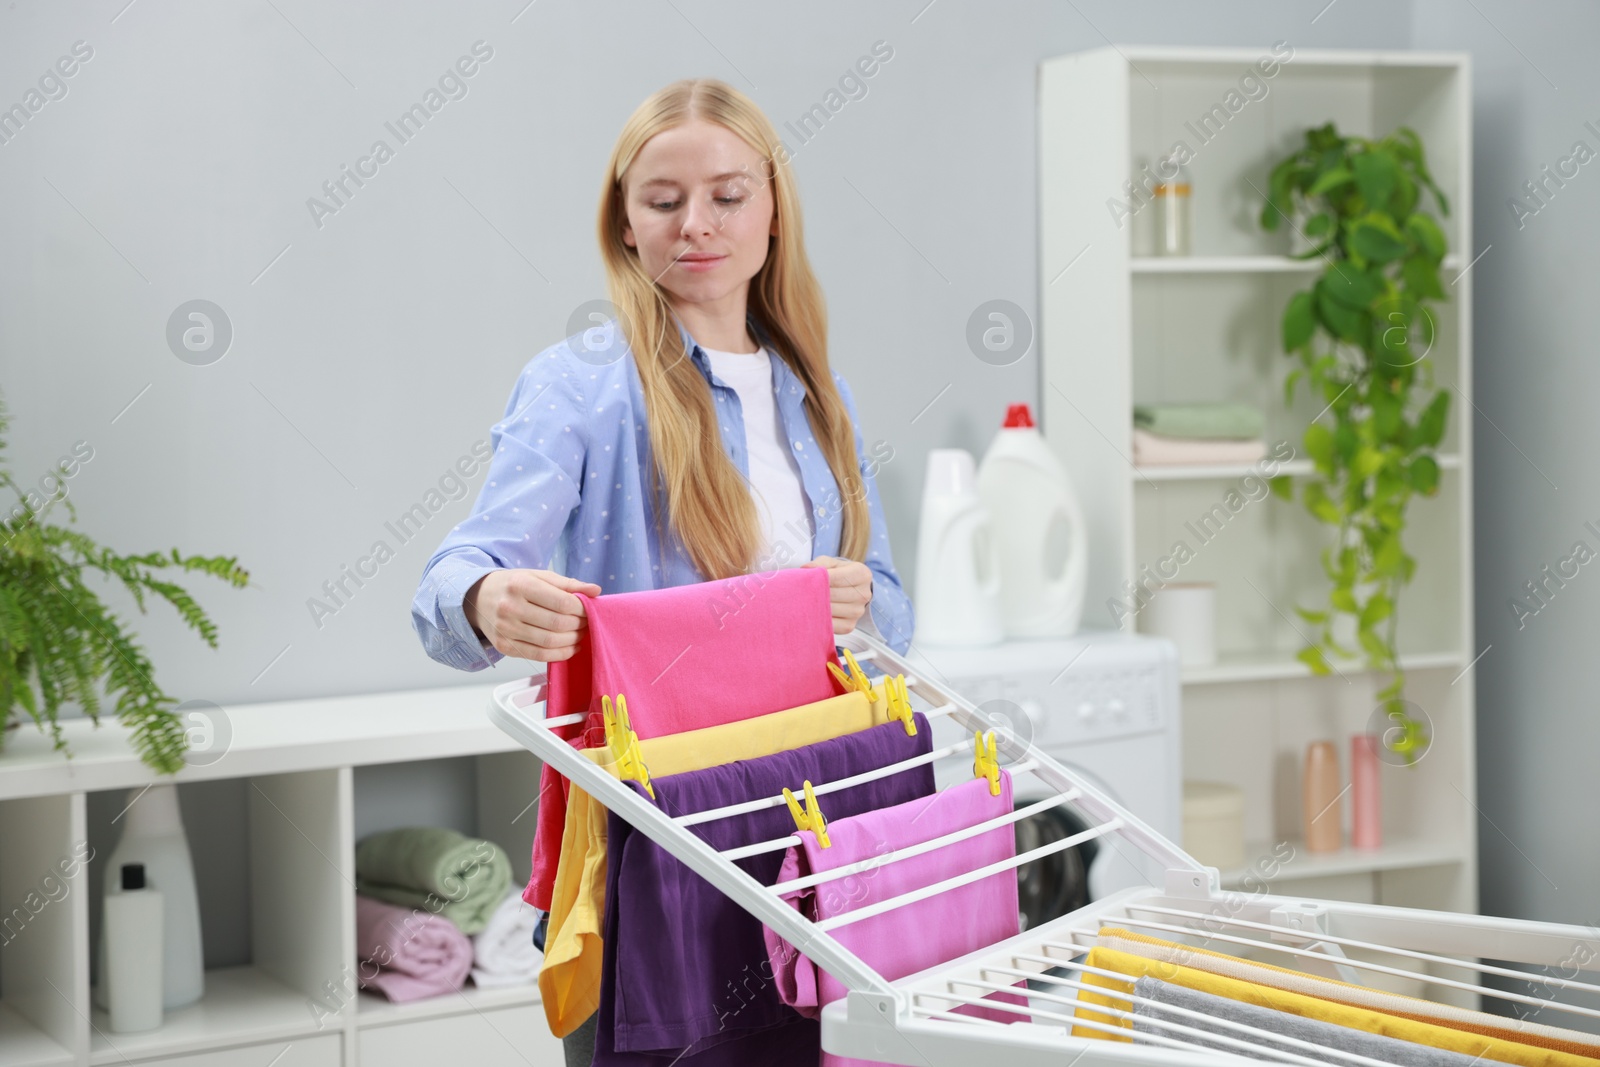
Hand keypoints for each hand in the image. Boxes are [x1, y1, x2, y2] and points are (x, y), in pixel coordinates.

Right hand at [463, 568, 600, 661]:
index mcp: (521, 585)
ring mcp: (506, 629)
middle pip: (557, 623)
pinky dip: (560, 654)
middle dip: (580, 625)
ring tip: (581, 634)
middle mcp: (510, 607)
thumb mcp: (538, 576)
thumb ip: (568, 584)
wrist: (478, 598)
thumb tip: (596, 590)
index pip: (561, 602)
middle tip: (588, 622)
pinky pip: (539, 656)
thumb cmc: (513, 585)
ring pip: (550, 642)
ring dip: (573, 640)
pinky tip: (571, 647)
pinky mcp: (504, 647)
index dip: (581, 608)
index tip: (589, 609)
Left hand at [801, 556, 872, 633]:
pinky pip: (830, 624)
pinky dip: (819, 619)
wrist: (853, 591)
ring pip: (829, 610)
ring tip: (806, 600)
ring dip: (815, 606)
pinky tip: (814, 612)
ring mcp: (857, 612)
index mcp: (862, 574)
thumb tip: (806, 569)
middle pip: (832, 595)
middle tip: (802, 591)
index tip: (807, 579)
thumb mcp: (833, 564)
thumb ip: (820, 563)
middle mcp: (863, 594)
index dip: (819, 578)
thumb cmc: (841, 575)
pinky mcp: (849, 625)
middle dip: (815, 593)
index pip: (836, 577)